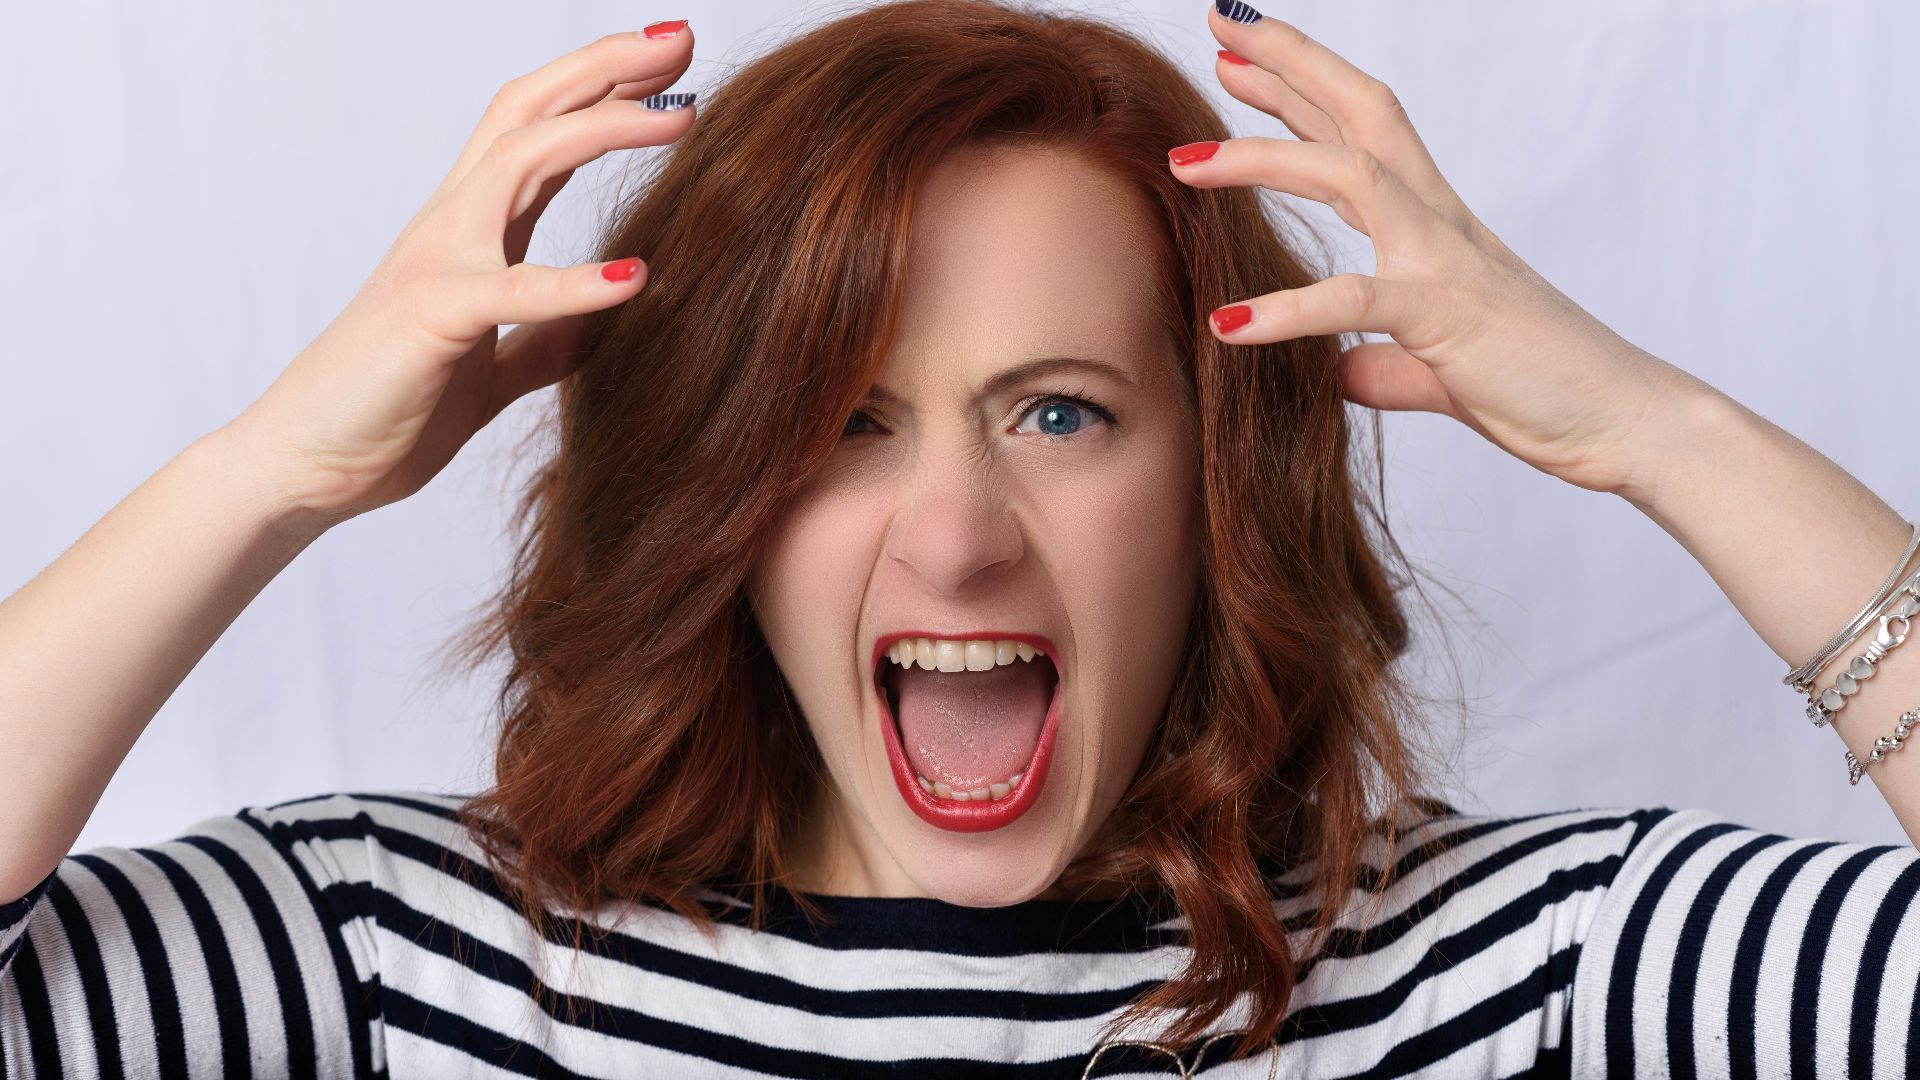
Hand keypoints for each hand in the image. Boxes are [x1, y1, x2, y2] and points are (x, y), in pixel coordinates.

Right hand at [216, 25, 696, 527]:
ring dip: (604, 130)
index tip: (671, 69)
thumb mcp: (487, 372)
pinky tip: (636, 277)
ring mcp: (437, 262)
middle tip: (684, 41)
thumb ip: (541, 343)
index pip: (539, 133)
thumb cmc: (383, 412)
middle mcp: (451, 226)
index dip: (602, 91)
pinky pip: (511, 291)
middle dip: (606, 68)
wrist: (303, 466)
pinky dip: (577, 283)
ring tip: (682, 122)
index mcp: (469, 234)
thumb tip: (600, 325)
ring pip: (521, 160)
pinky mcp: (432, 319)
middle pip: (530, 112)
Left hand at [1173, 4, 1715, 496]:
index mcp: (1439, 226)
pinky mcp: (1448, 318)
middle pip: (1360, 112)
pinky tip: (1229, 325)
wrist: (1626, 422)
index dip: (1302, 90)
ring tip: (1184, 163)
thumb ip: (1386, 364)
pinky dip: (1289, 310)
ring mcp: (1446, 262)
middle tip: (1220, 23)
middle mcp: (1441, 224)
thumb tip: (1343, 373)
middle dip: (1289, 63)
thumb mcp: (1441, 371)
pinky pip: (1357, 302)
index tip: (1241, 59)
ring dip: (1263, 160)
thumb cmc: (1544, 388)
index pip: (1362, 135)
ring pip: (1350, 173)